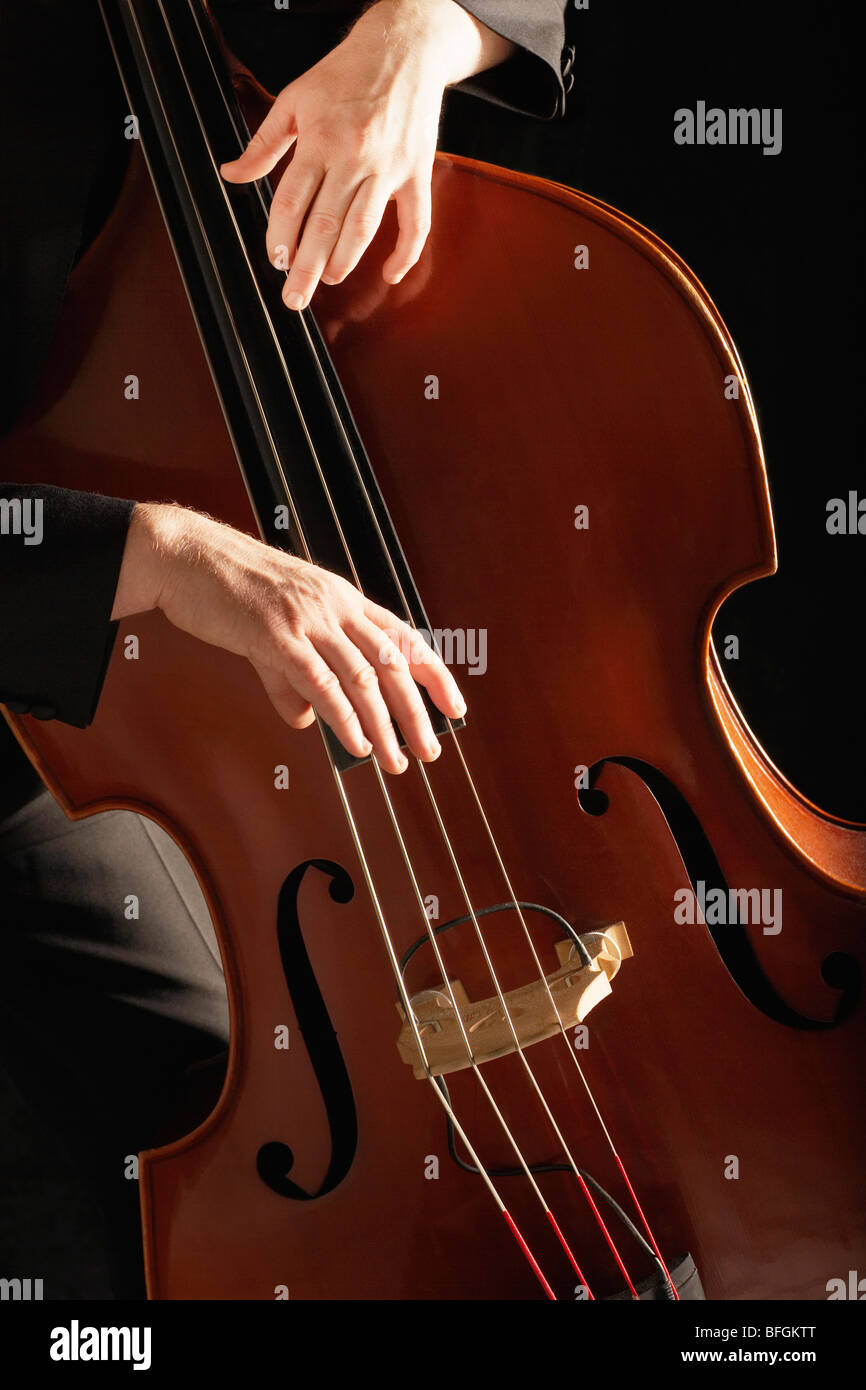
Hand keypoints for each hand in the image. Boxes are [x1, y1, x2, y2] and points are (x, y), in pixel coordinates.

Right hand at [111, 503, 465, 774]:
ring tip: (394, 760)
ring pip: (362, 678)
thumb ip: (294, 679)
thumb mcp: (275, 631)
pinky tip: (357, 742)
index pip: (404, 637)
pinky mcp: (275, 634)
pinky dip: (344, 717)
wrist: (186, 556)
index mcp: (343, 598)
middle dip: (415, 712)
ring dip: (383, 725)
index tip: (455, 708)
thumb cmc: (230, 589)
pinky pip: (320, 682)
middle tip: (429, 750)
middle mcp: (334, 605)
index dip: (434, 675)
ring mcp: (307, 618)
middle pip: (392, 663)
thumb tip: (309, 719)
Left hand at [219, 0, 514, 309]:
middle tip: (294, 299)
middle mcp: (354, 157)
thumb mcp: (294, 98)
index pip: (293, 201)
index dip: (281, 238)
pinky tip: (389, 275)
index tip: (276, 261)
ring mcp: (389, 169)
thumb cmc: (346, 73)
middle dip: (307, 268)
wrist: (404, 47)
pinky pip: (416, 223)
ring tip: (328, 280)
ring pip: (363, 229)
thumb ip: (263, 144)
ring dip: (344, 262)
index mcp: (320, 140)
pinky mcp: (417, 173)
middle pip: (325, 225)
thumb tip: (233, 174)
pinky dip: (405, 254)